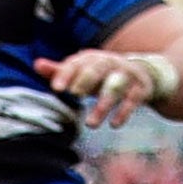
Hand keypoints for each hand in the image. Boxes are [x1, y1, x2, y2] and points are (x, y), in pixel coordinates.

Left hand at [34, 51, 155, 128]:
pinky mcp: (141, 88)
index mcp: (92, 58)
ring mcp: (127, 75)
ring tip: (91, 124)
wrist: (145, 72)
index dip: (66, 74)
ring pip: (114, 87)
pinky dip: (124, 112)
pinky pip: (133, 100)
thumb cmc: (105, 75)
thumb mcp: (84, 72)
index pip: (77, 63)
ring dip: (103, 104)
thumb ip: (62, 70)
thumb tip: (36, 64)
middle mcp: (109, 63)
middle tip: (75, 95)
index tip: (56, 88)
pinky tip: (114, 125)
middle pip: (97, 69)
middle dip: (86, 80)